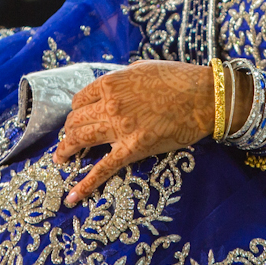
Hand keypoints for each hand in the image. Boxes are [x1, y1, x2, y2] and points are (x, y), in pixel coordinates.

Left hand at [54, 60, 213, 207]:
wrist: (204, 98)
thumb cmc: (178, 79)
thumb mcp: (143, 68)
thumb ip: (121, 79)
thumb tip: (111, 88)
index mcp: (111, 83)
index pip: (80, 99)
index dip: (77, 110)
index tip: (78, 117)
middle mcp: (110, 105)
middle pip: (76, 121)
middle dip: (69, 131)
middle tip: (68, 139)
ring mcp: (120, 128)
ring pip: (81, 140)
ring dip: (66, 150)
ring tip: (60, 158)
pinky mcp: (133, 149)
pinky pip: (104, 169)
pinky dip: (86, 184)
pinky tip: (73, 196)